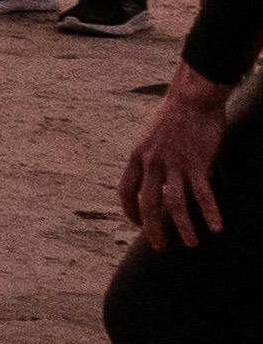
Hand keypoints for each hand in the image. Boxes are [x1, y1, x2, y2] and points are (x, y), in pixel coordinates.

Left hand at [127, 74, 233, 254]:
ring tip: (191, 244)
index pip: (126, 190)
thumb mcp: (153, 137)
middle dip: (152, 228)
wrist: (192, 97)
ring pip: (176, 203)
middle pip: (148, 203)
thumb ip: (153, 159)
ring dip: (183, 227)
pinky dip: (210, 212)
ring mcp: (175, 163)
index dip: (130, 210)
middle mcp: (152, 162)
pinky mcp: (198, 163)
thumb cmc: (175, 114)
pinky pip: (203, 194)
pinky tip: (216, 227)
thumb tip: (162, 178)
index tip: (137, 223)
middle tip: (160, 246)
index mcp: (137, 156)